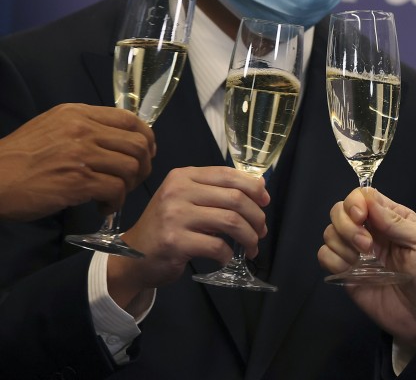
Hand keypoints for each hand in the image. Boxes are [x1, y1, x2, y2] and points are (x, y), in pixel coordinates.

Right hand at [0, 103, 155, 220]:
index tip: (145, 153)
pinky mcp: (78, 181)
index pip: (131, 119)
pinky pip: (116, 190)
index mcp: (79, 113)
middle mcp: (83, 129)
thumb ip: (85, 126)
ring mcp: (82, 154)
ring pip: (131, 167)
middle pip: (138, 144)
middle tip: (131, 180)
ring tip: (115, 195)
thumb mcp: (52, 127)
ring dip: (130, 186)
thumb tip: (119, 139)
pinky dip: (115, 202)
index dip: (146, 138)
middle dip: (143, 165)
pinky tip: (103, 206)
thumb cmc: (20, 157)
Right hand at [108, 166, 269, 311]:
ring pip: (230, 221)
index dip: (253, 188)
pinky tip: (226, 258)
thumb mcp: (188, 200)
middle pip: (235, 198)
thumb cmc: (166, 227)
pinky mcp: (174, 242)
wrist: (131, 258)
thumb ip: (218, 191)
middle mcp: (177, 191)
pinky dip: (227, 255)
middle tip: (262, 231)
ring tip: (252, 247)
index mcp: (183, 176)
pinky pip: (216, 246)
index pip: (228, 175)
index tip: (265, 202)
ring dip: (249, 237)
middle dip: (256, 216)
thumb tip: (261, 186)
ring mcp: (174, 216)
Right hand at [318, 188, 415, 349]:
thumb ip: (397, 222)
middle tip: (366, 246)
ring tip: (362, 260)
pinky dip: (333, 260)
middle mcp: (370, 230)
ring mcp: (355, 251)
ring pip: (329, 232)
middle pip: (339, 210)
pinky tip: (351, 270)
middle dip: (346, 225)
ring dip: (341, 244)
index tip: (361, 217)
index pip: (362, 195)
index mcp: (390, 217)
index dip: (355, 202)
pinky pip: (324, 256)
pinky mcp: (345, 272)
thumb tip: (369, 201)